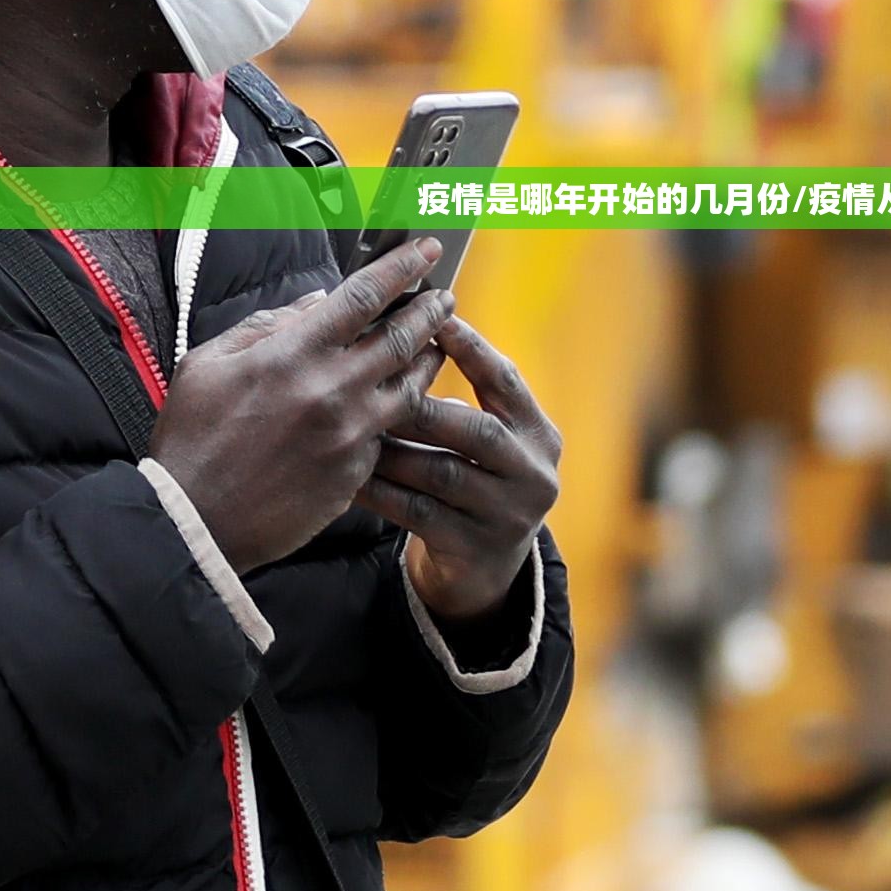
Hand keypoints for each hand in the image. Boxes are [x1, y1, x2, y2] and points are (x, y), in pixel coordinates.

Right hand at [151, 239, 451, 567]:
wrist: (194, 521)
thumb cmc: (192, 440)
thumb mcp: (208, 364)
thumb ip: (265, 326)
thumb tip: (315, 304)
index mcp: (293, 354)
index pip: (364, 296)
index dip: (402, 267)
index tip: (426, 250)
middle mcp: (332, 390)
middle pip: (403, 338)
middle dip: (431, 312)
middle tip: (445, 298)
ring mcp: (350, 434)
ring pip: (411, 388)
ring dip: (429, 361)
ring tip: (437, 345)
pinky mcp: (356, 472)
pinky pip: (390, 433)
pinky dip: (401, 412)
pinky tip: (403, 403)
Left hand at [362, 312, 560, 621]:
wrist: (486, 570)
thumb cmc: (474, 483)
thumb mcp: (488, 443)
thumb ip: (466, 399)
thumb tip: (411, 334)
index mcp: (539, 435)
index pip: (507, 382)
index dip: (473, 350)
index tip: (436, 320)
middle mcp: (533, 474)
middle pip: (476, 430)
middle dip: (421, 405)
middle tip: (373, 385)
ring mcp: (508, 515)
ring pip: (441, 472)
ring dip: (392, 448)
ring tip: (351, 427)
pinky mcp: (476, 549)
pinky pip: (418, 513)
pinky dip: (381, 491)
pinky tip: (350, 476)